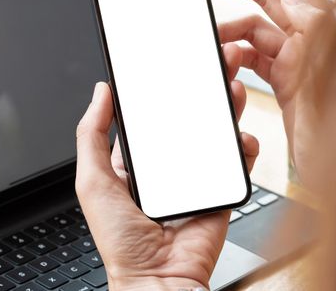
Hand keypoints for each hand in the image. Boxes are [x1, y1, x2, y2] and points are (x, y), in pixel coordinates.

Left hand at [75, 47, 258, 289]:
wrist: (157, 280)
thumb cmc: (120, 239)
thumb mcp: (92, 180)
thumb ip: (92, 135)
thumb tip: (99, 94)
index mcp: (135, 163)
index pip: (151, 118)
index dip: (162, 91)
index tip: (173, 66)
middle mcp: (166, 168)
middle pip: (188, 121)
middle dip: (201, 93)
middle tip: (211, 66)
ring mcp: (194, 179)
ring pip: (214, 137)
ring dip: (224, 110)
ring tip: (230, 87)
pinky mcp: (219, 192)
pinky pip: (235, 164)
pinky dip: (243, 147)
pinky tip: (242, 136)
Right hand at [192, 0, 335, 183]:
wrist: (332, 160)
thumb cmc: (335, 122)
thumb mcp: (323, 70)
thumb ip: (309, 30)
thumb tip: (284, 0)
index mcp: (320, 26)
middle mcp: (308, 37)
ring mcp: (295, 57)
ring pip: (254, 30)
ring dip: (228, 32)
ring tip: (210, 41)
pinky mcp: (284, 78)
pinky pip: (254, 57)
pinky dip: (236, 56)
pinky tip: (225, 62)